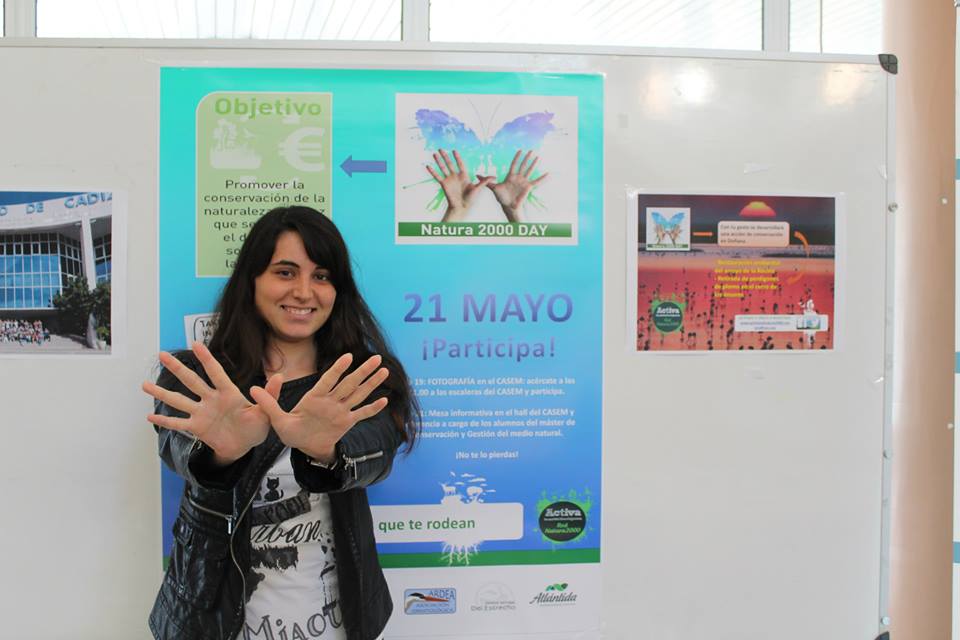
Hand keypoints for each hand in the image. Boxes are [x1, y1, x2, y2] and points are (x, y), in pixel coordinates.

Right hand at [143, 342, 282, 465]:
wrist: (245, 445)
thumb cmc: (256, 426)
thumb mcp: (266, 412)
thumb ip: (270, 395)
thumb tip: (279, 376)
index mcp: (229, 394)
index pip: (216, 373)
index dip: (206, 359)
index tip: (195, 344)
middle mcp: (212, 400)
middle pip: (192, 381)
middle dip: (177, 368)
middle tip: (162, 354)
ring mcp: (202, 413)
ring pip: (179, 401)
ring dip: (162, 394)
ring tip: (145, 385)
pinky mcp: (197, 427)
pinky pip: (178, 424)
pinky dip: (165, 421)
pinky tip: (149, 416)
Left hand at [250, 353, 389, 463]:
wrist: (304, 446)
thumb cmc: (292, 431)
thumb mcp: (277, 419)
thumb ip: (268, 404)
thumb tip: (252, 388)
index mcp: (315, 398)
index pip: (328, 381)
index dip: (337, 369)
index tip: (348, 356)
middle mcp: (331, 401)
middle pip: (349, 383)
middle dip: (363, 371)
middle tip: (376, 358)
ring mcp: (340, 411)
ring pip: (358, 394)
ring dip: (371, 383)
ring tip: (383, 370)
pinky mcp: (347, 422)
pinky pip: (361, 414)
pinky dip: (372, 408)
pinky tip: (384, 400)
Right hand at [426, 149, 494, 221]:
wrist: (461, 207)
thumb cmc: (470, 199)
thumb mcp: (478, 189)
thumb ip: (484, 182)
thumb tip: (494, 177)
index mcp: (464, 176)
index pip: (460, 164)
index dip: (457, 157)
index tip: (454, 151)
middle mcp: (455, 176)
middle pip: (449, 163)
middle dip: (445, 156)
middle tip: (441, 149)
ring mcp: (449, 180)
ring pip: (442, 168)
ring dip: (438, 161)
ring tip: (434, 154)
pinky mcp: (444, 184)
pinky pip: (437, 176)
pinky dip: (433, 171)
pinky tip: (428, 166)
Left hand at [486, 149, 547, 222]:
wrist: (508, 206)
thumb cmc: (501, 197)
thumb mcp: (493, 187)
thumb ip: (487, 180)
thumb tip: (476, 175)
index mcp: (510, 176)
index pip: (514, 164)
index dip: (517, 157)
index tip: (520, 150)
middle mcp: (518, 178)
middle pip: (523, 165)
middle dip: (527, 158)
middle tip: (531, 150)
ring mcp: (524, 182)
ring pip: (530, 170)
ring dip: (534, 164)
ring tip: (538, 157)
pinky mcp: (528, 187)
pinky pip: (537, 182)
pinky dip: (543, 178)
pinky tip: (548, 174)